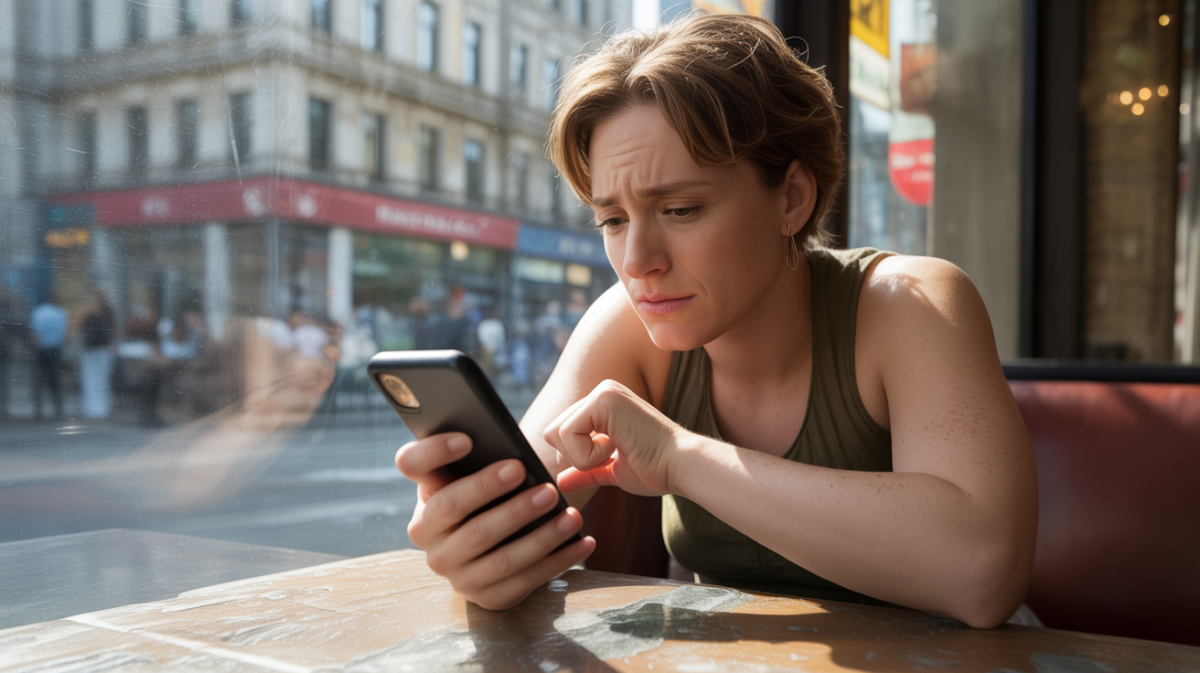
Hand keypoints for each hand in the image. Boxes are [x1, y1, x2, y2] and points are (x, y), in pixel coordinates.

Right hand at [395, 432, 595, 609]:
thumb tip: (512, 446)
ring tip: (572, 516)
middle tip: (543, 486)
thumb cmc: (497, 497)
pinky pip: (525, 580)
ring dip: (540, 536)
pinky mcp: (486, 596)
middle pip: (458, 513)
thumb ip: (485, 457)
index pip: (412, 463)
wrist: (502, 546)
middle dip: (502, 497)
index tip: (468, 438)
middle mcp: (428, 536)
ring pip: (499, 556)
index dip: (435, 450)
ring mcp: (455, 573)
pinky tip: (583, 542)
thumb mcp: (482, 475)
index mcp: (425, 492)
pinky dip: (558, 561)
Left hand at [542, 380, 680, 496]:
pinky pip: (568, 433)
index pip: (563, 433)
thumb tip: (559, 482)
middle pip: (553, 432)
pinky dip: (587, 454)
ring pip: (556, 433)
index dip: (576, 457)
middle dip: (574, 457)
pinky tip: (617, 448)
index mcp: (603, 406)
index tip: (608, 460)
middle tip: (609, 457)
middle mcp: (600, 392)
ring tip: (616, 451)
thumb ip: (586, 472)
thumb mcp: (613, 471)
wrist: (681, 466)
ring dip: (582, 456)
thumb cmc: (656, 469)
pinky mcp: (603, 398)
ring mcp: (602, 392)